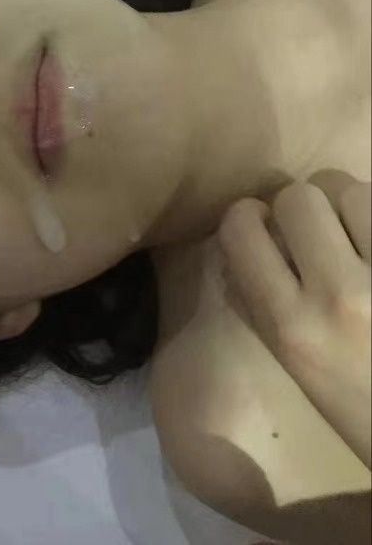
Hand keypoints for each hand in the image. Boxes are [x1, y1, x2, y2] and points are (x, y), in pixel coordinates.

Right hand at [216, 171, 370, 468]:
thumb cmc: (364, 411)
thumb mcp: (297, 365)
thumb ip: (260, 303)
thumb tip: (243, 241)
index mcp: (293, 327)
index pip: (241, 229)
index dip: (247, 216)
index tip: (263, 226)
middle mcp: (341, 296)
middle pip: (300, 197)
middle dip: (303, 208)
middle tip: (320, 232)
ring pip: (355, 191)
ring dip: (353, 207)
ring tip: (363, 238)